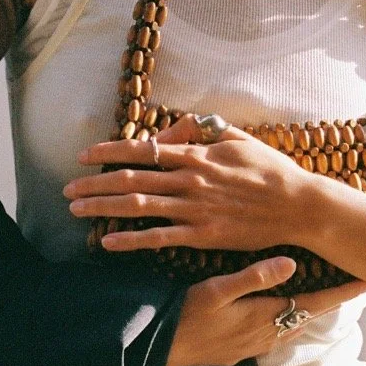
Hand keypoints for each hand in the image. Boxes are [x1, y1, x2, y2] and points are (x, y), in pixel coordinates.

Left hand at [65, 113, 319, 251]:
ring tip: (76, 211)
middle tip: (67, 189)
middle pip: (130, 178)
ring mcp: (194, 208)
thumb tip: (183, 124)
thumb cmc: (271, 170)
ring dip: (103, 208)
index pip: (142, 149)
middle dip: (94, 184)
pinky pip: (159, 237)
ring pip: (138, 205)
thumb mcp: (238, 140)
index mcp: (196, 155)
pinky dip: (131, 239)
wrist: (298, 204)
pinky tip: (107, 241)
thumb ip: (206, 132)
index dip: (109, 152)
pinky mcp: (203, 234)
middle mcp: (189, 180)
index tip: (84, 155)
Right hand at [166, 256, 365, 365]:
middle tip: (354, 279)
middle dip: (334, 298)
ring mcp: (253, 346)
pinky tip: (284, 308)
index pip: (316, 304)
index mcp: (265, 317)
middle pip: (310, 315)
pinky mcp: (240, 351)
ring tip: (328, 291)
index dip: (344, 292)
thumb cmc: (183, 317)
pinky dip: (289, 316)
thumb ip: (253, 277)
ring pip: (294, 325)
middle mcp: (266, 336)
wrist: (157, 353)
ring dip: (312, 308)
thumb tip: (291, 264)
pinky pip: (276, 332)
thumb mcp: (214, 290)